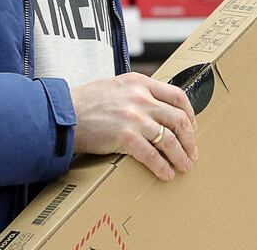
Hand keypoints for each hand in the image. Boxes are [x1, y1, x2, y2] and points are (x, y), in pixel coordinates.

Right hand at [69, 73, 197, 180]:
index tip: (191, 127)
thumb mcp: (117, 86)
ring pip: (170, 138)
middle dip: (189, 139)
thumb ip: (137, 92)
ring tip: (184, 166)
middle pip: (179, 118)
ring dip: (181, 155)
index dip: (190, 114)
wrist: (64, 113)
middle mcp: (141, 98)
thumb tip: (156, 107)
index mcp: (140, 82)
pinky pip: (152, 155)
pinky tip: (166, 174)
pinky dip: (162, 166)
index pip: (178, 96)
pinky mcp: (125, 136)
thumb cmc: (86, 102)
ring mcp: (134, 117)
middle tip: (192, 152)